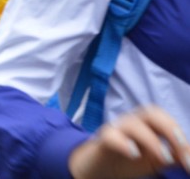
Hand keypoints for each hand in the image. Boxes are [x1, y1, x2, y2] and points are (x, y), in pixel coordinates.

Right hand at [68, 106, 189, 178]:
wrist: (98, 167)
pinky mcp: (103, 141)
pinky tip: (134, 154)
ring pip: (132, 124)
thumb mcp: (157, 159)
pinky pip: (111, 136)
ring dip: (151, 140)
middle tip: (181, 150)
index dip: (179, 134)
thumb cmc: (129, 160)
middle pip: (151, 112)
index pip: (165, 119)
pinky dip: (123, 144)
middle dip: (169, 128)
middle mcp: (132, 122)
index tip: (189, 160)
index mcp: (147, 125)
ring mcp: (116, 130)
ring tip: (164, 158)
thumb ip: (174, 154)